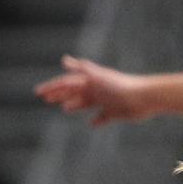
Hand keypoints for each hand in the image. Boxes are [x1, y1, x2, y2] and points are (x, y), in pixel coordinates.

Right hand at [33, 55, 153, 125]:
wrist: (144, 98)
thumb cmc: (120, 86)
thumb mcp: (98, 77)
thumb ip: (82, 69)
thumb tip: (64, 60)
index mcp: (90, 80)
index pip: (66, 83)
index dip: (52, 87)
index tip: (38, 92)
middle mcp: (96, 89)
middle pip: (74, 92)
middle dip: (59, 95)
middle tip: (45, 99)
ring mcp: (105, 101)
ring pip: (86, 103)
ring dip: (75, 105)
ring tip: (65, 109)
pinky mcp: (115, 113)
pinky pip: (102, 117)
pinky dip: (96, 120)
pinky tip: (91, 124)